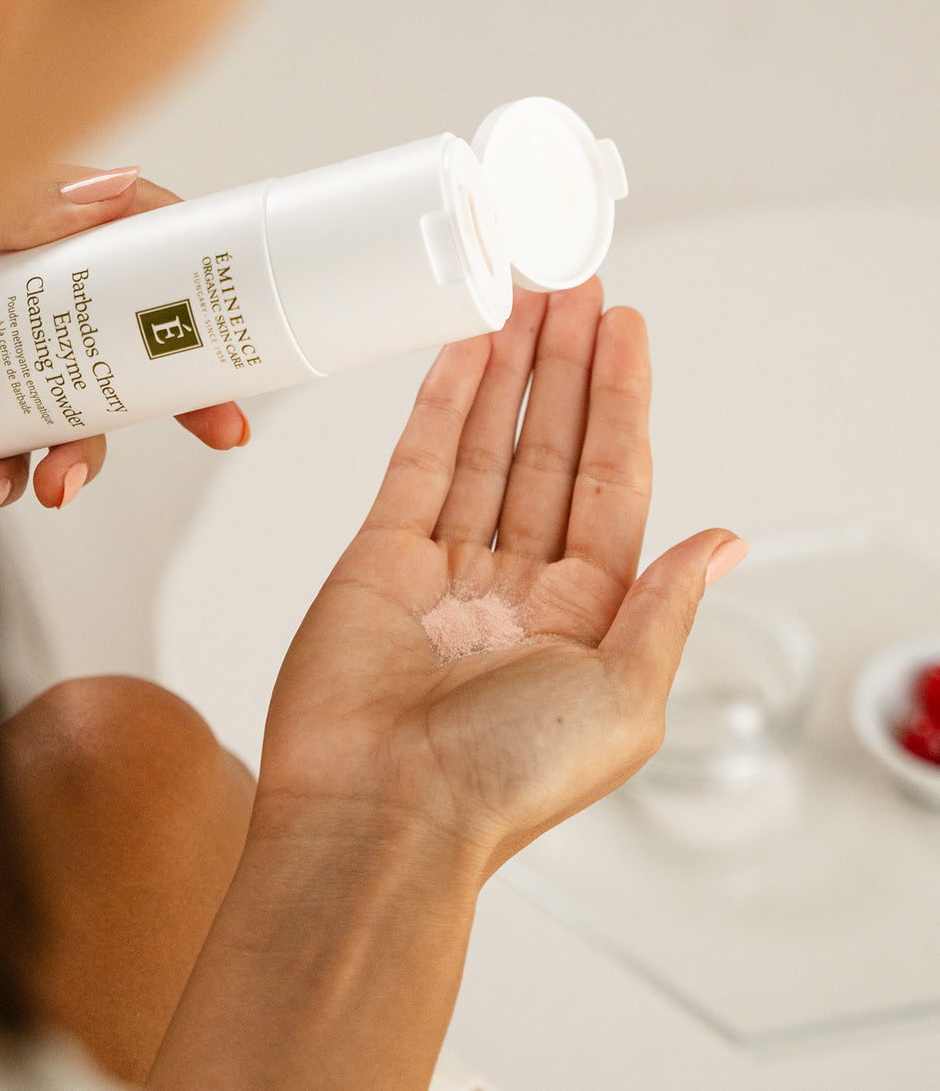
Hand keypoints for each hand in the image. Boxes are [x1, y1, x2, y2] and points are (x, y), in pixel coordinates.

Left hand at [0, 166, 248, 512]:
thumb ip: (35, 201)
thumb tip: (123, 187)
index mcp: (60, 239)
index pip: (155, 260)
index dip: (207, 301)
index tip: (244, 342)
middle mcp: (45, 298)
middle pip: (137, 351)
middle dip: (176, 402)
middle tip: (220, 430)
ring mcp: (12, 351)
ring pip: (77, 414)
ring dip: (76, 460)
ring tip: (48, 487)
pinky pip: (12, 446)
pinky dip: (8, 475)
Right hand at [256, 281, 746, 877]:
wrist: (382, 818)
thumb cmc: (506, 780)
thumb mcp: (627, 698)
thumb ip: (667, 605)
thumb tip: (725, 541)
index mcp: (586, 613)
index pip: (613, 481)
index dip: (622, 402)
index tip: (626, 331)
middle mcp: (520, 582)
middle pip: (552, 449)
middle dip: (566, 367)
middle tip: (573, 287)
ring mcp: (448, 566)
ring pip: (487, 444)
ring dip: (509, 369)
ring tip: (524, 294)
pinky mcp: (380, 559)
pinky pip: (418, 464)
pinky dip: (441, 403)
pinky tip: (465, 350)